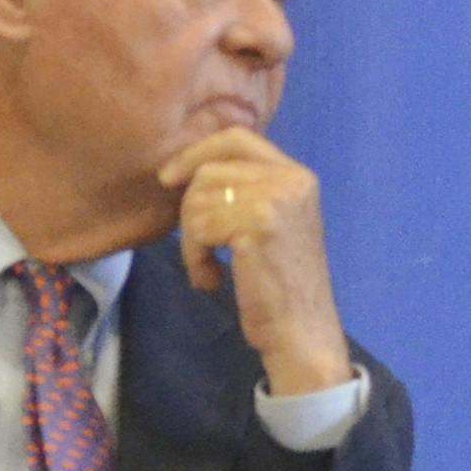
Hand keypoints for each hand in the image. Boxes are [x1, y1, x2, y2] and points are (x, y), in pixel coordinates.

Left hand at [157, 128, 352, 397]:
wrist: (302, 332)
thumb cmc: (281, 287)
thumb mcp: (271, 224)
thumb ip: (246, 191)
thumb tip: (189, 169)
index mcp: (297, 176)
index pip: (237, 139)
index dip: (197, 152)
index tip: (169, 178)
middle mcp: (292, 180)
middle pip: (210, 171)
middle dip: (191, 210)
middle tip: (200, 248)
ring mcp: (276, 200)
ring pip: (198, 199)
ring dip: (192, 241)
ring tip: (210, 270)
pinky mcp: (258, 224)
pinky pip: (199, 227)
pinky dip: (194, 258)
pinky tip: (213, 280)